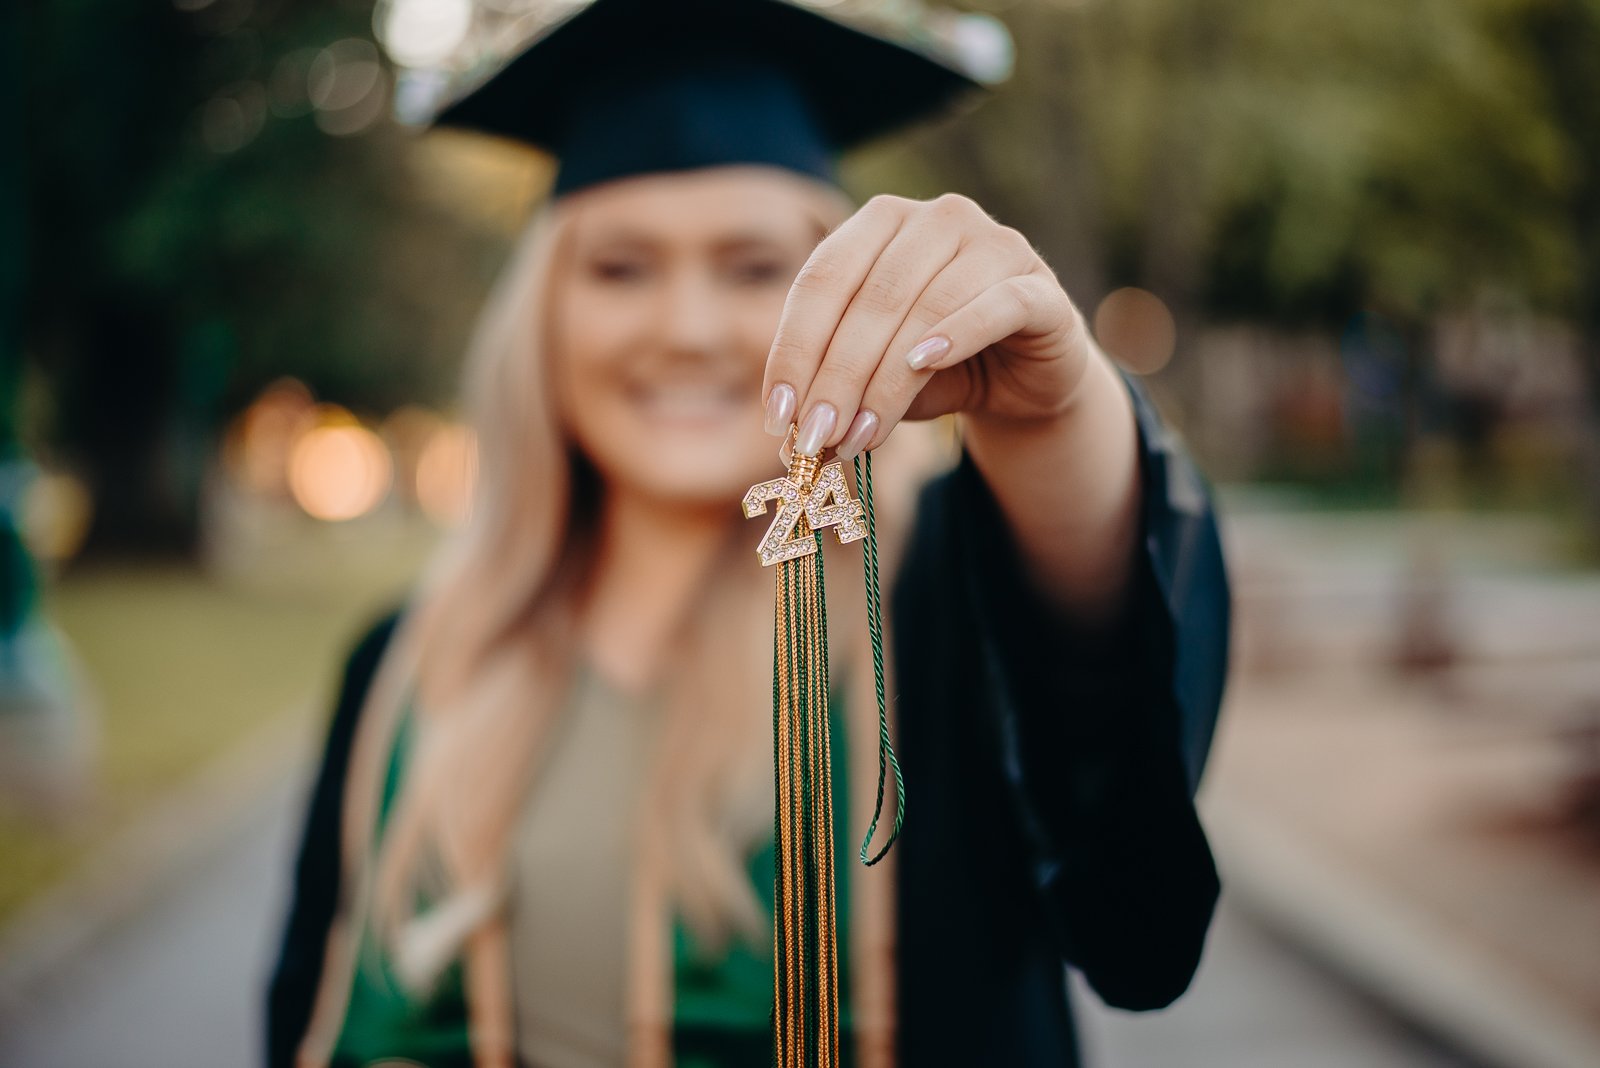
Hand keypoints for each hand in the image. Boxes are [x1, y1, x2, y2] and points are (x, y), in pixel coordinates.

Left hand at [761, 192, 1093, 461]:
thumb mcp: (875, 374)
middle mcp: (937, 219)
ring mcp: (995, 244)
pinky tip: (925, 364)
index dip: (795, 348)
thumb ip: (837, 384)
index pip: (823, 279)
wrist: (1022, 380)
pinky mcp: (1039, 287)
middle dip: (837, 377)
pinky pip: (997, 305)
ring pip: (927, 307)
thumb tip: (792, 427)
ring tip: (860, 436)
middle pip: (871, 298)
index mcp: (882, 222)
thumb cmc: (936, 369)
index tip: (777, 415)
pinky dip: (958, 333)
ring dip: (887, 381)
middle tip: (815, 438)